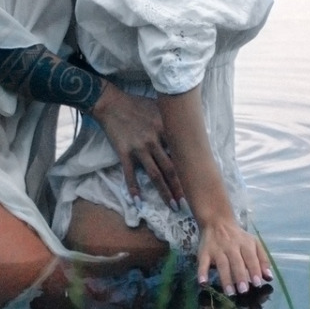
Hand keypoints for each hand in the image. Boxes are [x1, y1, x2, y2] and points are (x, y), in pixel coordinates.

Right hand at [90, 85, 184, 209]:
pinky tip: (138, 202)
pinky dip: (133, 188)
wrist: (110, 103)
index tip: (199, 181)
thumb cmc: (137, 105)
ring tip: (173, 206)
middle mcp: (154, 140)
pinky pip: (129, 174)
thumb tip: (191, 132)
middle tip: (189, 202)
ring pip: (155, 174)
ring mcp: (138, 147)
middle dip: (180, 187)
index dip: (191, 168)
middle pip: (171, 168)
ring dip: (164, 192)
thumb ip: (173, 121)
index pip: (182, 152)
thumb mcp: (160, 108)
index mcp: (165, 128)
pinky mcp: (124, 152)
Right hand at [195, 218, 272, 295]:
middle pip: (236, 262)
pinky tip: (203, 283)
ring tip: (230, 292)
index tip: (257, 284)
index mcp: (245, 244)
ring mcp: (217, 250)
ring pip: (222, 265)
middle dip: (240, 276)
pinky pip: (202, 263)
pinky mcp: (204, 253)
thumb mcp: (254, 243)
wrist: (217, 221)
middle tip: (244, 291)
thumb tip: (269, 278)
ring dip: (225, 279)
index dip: (254, 270)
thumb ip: (263, 260)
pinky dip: (202, 272)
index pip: (251, 258)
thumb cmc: (239, 237)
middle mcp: (231, 247)